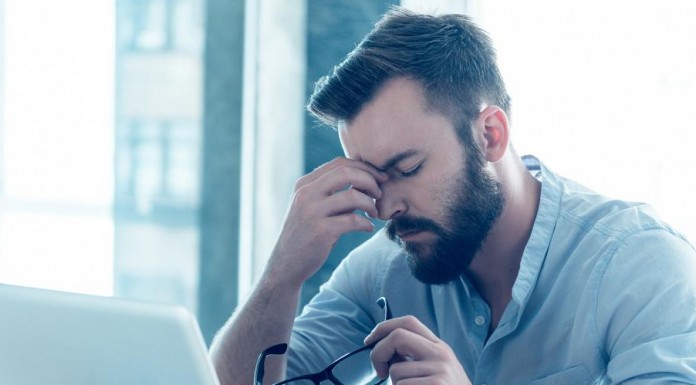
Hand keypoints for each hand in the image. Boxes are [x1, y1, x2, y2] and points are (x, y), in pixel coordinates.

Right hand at [266, 157, 386, 286]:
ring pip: (352, 196)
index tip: (380, 178)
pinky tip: (368, 228)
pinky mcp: (320, 231)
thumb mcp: (315, 207)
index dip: (364, 168)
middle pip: (346, 172)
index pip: (340, 164)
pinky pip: (353, 220)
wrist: (286, 263)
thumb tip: (368, 182)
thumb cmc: (308, 233)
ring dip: (370, 204)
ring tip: (374, 213)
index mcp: (305, 184)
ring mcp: (312, 212)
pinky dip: (366, 223)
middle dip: (370, 180)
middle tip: (379, 193)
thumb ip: (336, 194)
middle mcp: (306, 193)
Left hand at [364, 316, 471, 384]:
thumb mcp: (436, 370)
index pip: (408, 322)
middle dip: (379, 352)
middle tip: (380, 371)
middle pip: (398, 336)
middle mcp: (441, 354)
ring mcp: (440, 370)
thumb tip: (383, 348)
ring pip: (396, 371)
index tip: (369, 341)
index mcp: (439, 347)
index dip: (383, 327)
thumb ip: (415, 356)